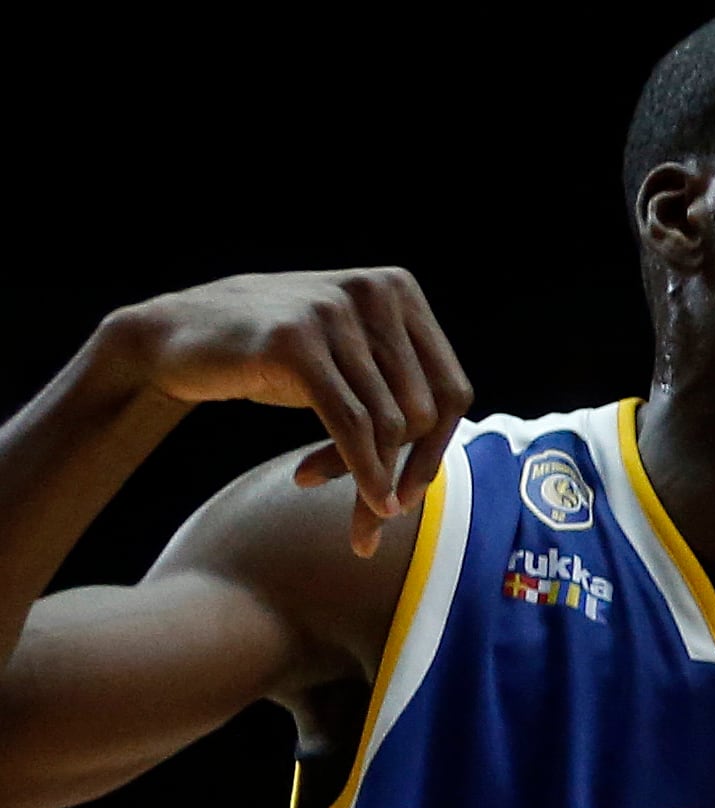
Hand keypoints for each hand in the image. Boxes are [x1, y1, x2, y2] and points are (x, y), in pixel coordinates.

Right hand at [101, 269, 472, 549]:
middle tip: (372, 514)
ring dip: (372, 480)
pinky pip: (351, 424)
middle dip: (400, 472)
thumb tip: (438, 456)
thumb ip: (395, 386)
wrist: (169, 336)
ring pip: (388, 424)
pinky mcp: (296, 342)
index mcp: (398, 290)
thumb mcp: (345, 360)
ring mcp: (334, 312)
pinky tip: (362, 507)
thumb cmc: (267, 358)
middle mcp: (375, 292)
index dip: (438, 450)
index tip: (412, 495)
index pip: (450, 388)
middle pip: (422, 411)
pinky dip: (363, 472)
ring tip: (355, 517)